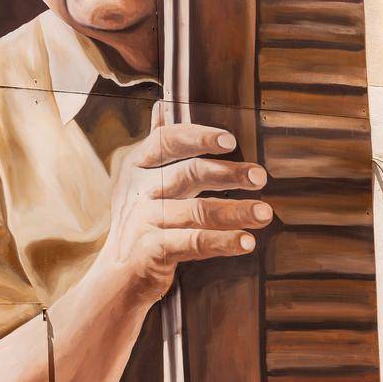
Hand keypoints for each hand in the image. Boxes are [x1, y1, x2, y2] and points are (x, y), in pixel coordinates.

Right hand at [91, 100, 271, 305]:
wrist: (117, 276)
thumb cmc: (140, 223)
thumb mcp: (141, 182)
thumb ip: (157, 146)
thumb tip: (162, 105)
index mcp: (137, 167)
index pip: (166, 141)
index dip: (198, 137)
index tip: (229, 141)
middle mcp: (138, 191)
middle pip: (187, 174)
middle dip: (227, 174)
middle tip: (260, 177)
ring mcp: (143, 221)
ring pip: (196, 211)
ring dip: (235, 211)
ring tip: (265, 213)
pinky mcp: (152, 251)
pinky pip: (194, 243)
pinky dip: (223, 241)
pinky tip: (246, 241)